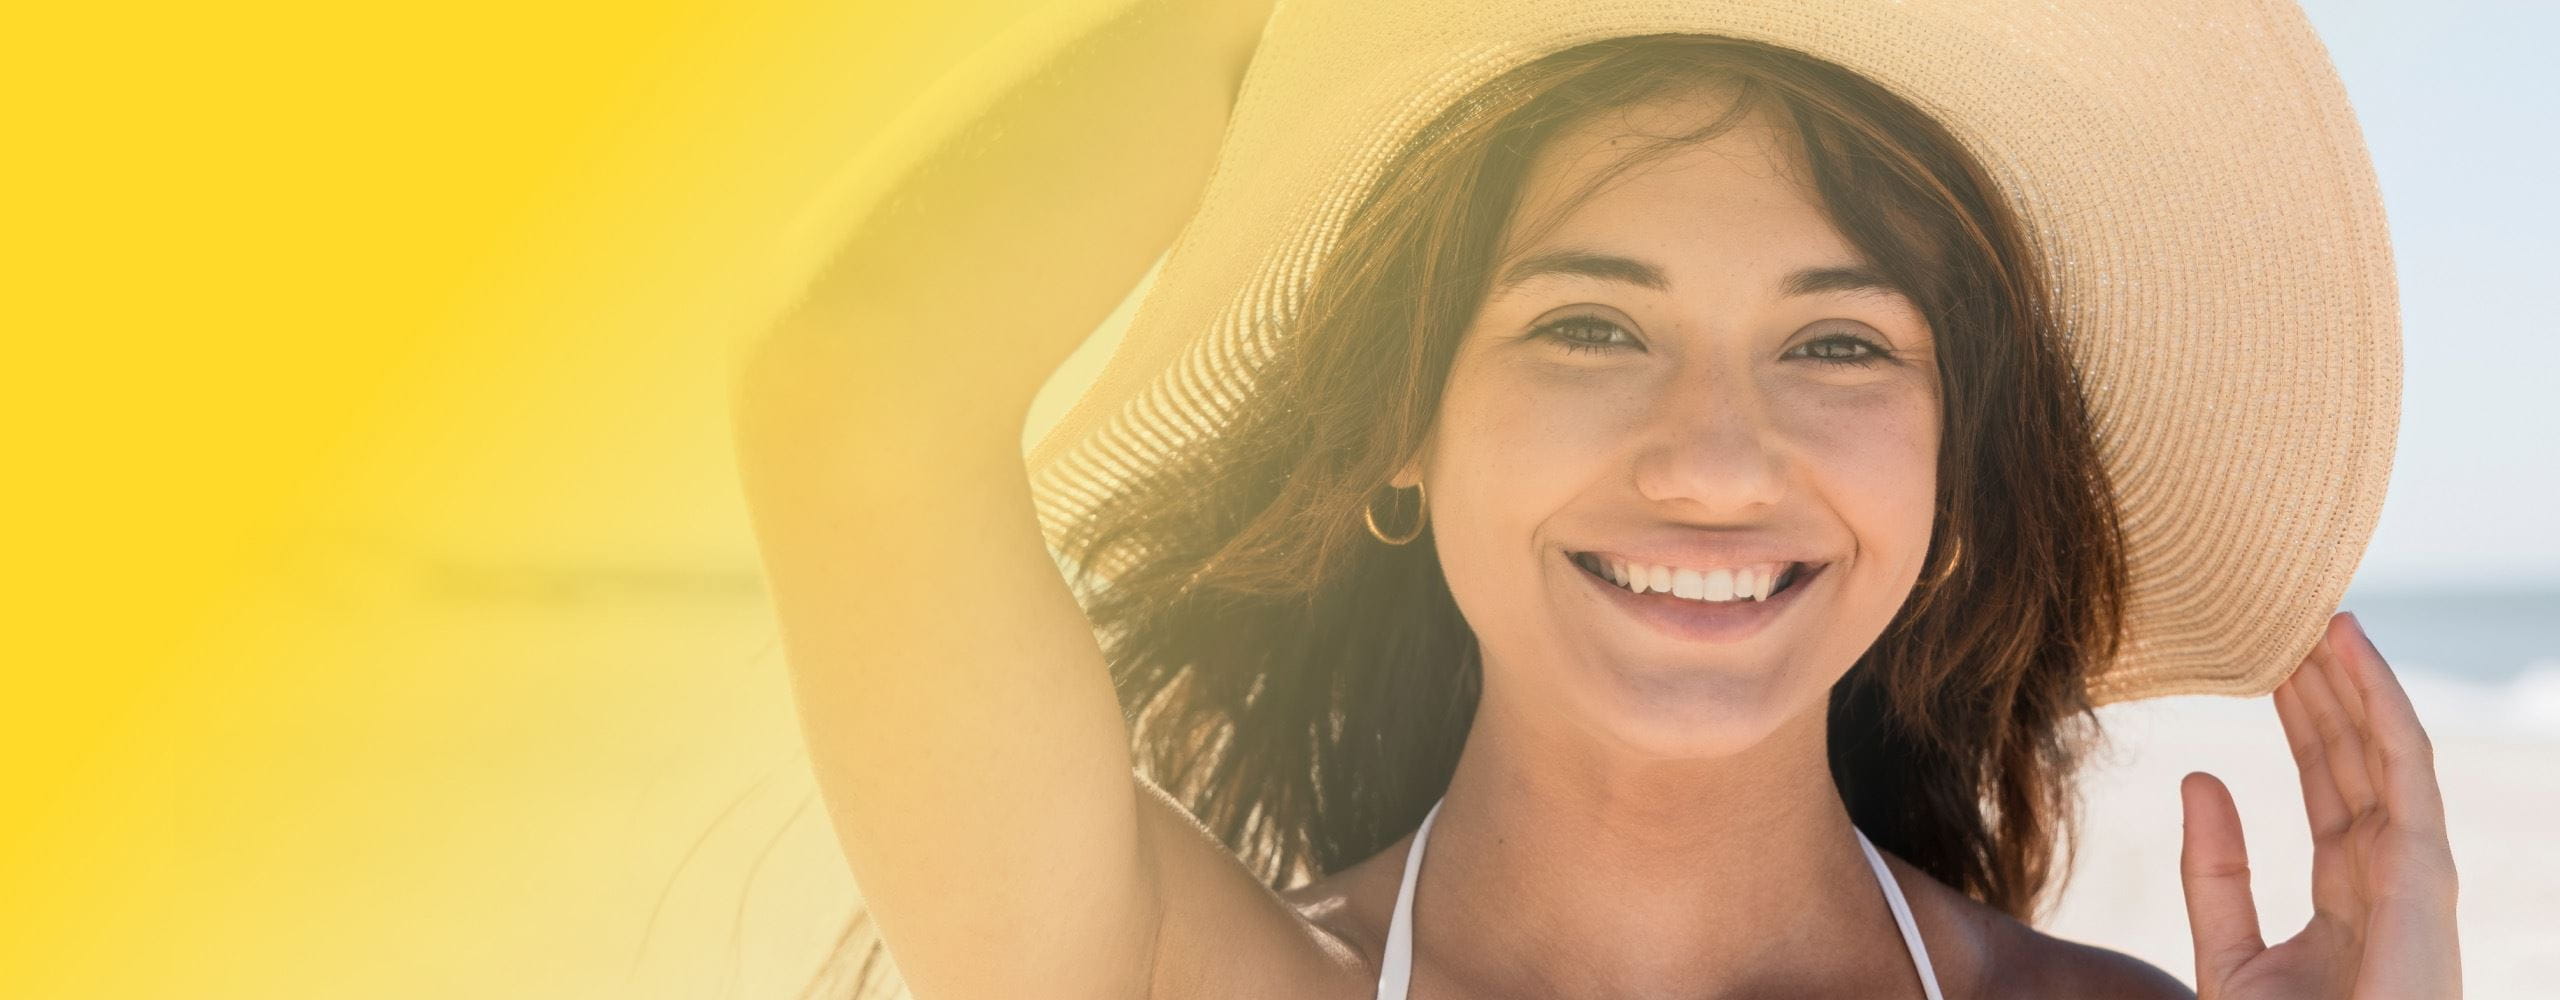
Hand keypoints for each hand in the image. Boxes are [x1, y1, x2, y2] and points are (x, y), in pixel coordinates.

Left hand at [2178, 611, 2462, 998]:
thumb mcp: (2229, 956)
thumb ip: (2214, 871)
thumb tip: (2200, 777)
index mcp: (2353, 896)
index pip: (2331, 787)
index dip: (2306, 721)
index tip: (2272, 660)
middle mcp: (2394, 879)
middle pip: (2361, 760)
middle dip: (2330, 688)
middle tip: (2288, 614)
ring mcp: (2417, 877)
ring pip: (2389, 752)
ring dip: (2358, 681)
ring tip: (2318, 614)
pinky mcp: (2425, 879)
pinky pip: (2406, 773)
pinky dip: (2381, 706)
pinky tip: (2348, 651)